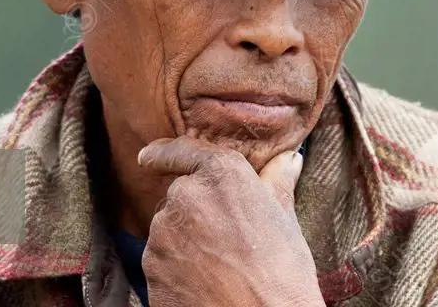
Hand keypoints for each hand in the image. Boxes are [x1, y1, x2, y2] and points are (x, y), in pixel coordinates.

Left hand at [138, 136, 324, 306]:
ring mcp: (162, 234)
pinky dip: (175, 270)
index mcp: (221, 175)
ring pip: (168, 231)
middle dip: (195, 214)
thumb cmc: (283, 275)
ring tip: (219, 269)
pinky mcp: (150, 269)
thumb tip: (287, 159)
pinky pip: (160, 262)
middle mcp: (185, 196)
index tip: (149, 156)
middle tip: (225, 240)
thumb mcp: (286, 221)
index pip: (184, 151)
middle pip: (180, 197)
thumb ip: (277, 183)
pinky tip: (203, 285)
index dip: (165, 153)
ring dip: (184, 243)